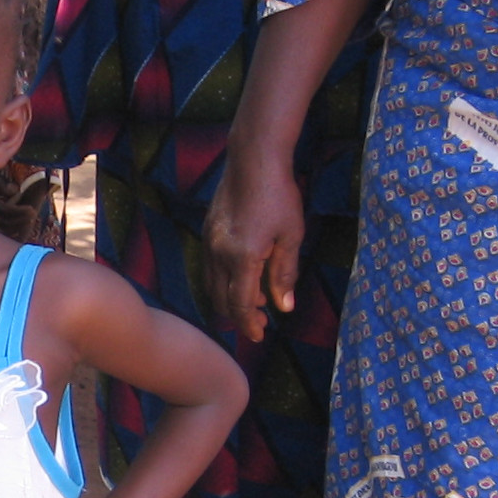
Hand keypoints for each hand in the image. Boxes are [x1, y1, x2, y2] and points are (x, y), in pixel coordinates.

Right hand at [203, 150, 303, 343]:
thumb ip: (285, 274)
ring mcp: (209, 243)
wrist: (253, 160)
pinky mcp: (206, 232)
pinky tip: (242, 276)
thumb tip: (284, 307)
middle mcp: (219, 254)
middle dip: (238, 316)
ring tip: (254, 299)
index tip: (258, 336)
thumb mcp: (291, 236)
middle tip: (260, 321)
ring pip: (211, 285)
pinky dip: (223, 281)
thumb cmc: (280, 195)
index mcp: (242, 258)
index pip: (240, 304)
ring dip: (229, 298)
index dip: (248, 324)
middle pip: (220, 300)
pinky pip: (209, 267)